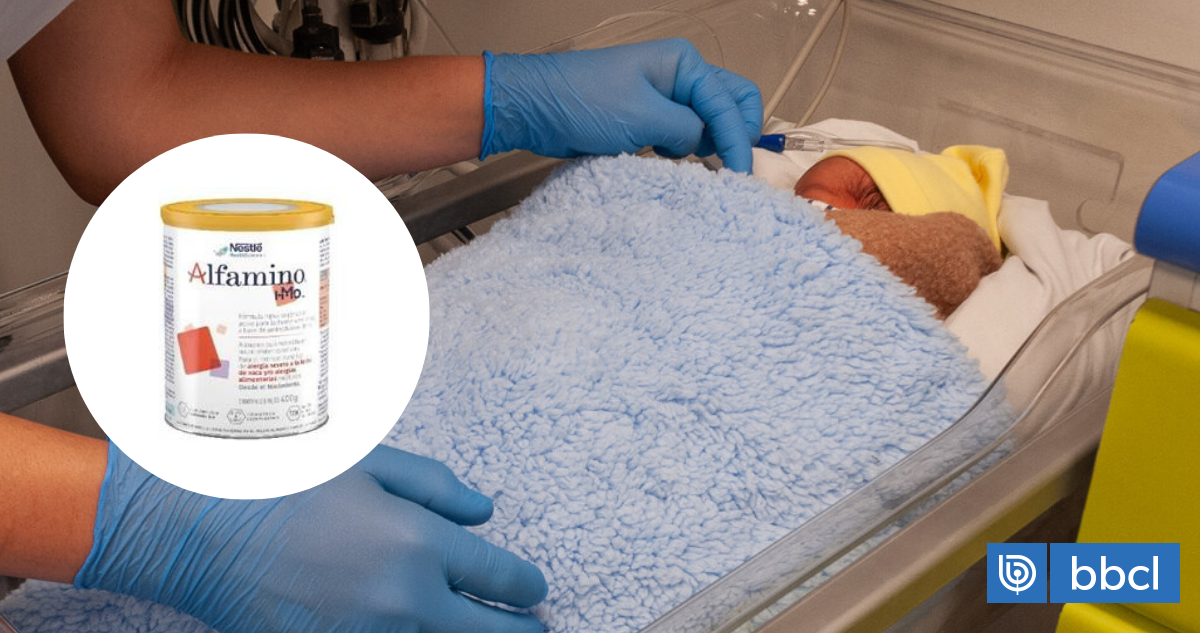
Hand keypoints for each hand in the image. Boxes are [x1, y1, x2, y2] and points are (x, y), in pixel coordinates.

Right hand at [76, 444, 546, 632]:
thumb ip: (436, 488)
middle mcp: (403, 601)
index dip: (527, 586)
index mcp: (418, 543)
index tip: (534, 588)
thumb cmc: (284, 482)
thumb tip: (485, 514)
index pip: (502, 578)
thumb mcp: (368, 465)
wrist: (197, 530)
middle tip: (535, 630)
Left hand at [482, 38, 762, 172]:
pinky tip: (664, 159)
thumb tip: (708, 145)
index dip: (738, 141)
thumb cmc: (582, 103)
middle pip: (730, 105)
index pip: (730, 104)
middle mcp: (680, 75)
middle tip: (728, 166)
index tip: (740, 176)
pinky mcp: (649, 118)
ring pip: (708, 123)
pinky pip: (683, 135)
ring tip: (686, 161)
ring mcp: (665, 97)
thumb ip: (687, 131)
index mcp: (684, 63)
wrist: (535, 108)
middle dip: (733, 135)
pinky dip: (683, 150)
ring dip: (706, 145)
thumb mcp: (642, 119)